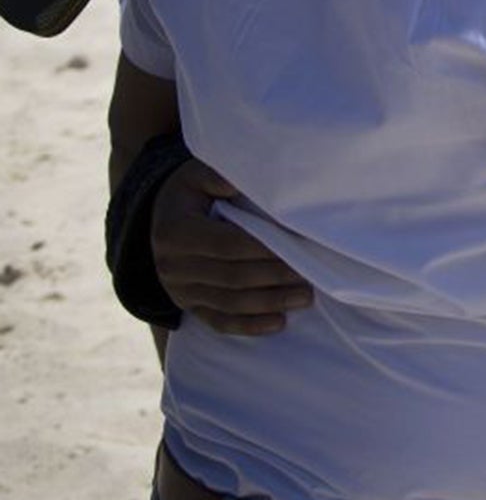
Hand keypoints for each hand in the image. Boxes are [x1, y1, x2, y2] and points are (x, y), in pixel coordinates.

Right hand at [152, 160, 312, 334]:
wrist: (160, 216)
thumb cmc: (192, 190)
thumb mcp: (199, 174)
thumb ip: (222, 176)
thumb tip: (251, 177)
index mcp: (176, 231)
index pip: (227, 244)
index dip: (264, 248)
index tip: (298, 246)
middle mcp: (173, 266)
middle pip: (232, 276)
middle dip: (274, 277)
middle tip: (311, 275)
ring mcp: (179, 290)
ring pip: (228, 303)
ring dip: (269, 303)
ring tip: (305, 298)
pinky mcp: (188, 305)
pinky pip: (218, 321)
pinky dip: (249, 325)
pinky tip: (278, 323)